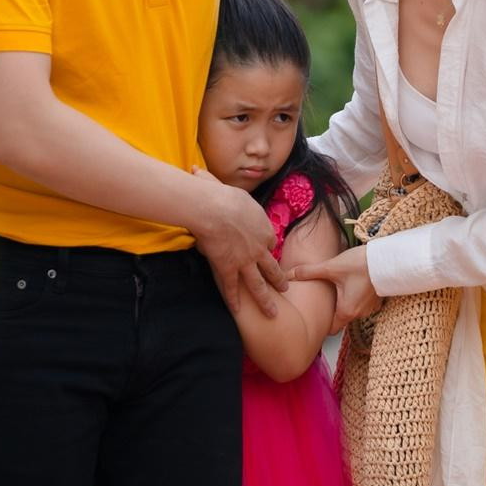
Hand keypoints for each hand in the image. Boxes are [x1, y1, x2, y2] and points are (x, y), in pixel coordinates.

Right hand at [189, 168, 286, 317]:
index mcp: (263, 227)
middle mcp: (259, 247)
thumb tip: (199, 173)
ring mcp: (245, 261)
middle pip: (271, 267)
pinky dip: (235, 301)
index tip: (265, 250)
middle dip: (279, 280)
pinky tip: (237, 311)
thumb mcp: (228, 189)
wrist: (214, 209)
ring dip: (266, 300)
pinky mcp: (229, 269)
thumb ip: (217, 185)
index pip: (269, 241)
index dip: (266, 247)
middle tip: (286, 288)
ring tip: (273, 312)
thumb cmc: (223, 195)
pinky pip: (233, 288)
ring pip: (259, 285)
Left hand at [287, 245, 379, 334]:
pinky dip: (354, 297)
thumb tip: (289, 274)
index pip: (330, 330)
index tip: (312, 318)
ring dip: (343, 303)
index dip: (320, 326)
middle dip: (330, 312)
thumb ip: (309, 272)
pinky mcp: (375, 299)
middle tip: (319, 302)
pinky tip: (349, 285)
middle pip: (340, 320)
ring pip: (351, 311)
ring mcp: (369, 307)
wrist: (388, 259)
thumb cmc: (361, 265)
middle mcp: (359, 314)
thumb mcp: (331, 267)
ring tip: (334, 291)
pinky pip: (360, 303)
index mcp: (346, 311)